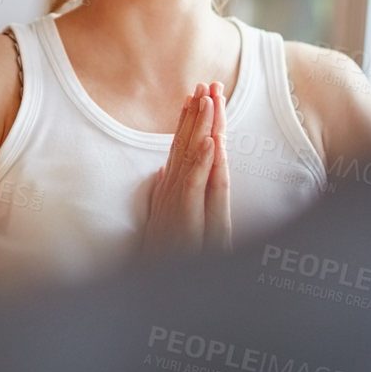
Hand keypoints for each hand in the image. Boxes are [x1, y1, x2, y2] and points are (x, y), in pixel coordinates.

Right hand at [142, 82, 231, 256]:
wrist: (159, 288)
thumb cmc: (163, 258)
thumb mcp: (164, 222)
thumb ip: (163, 195)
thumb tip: (162, 171)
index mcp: (171, 190)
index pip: (182, 148)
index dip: (189, 121)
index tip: (197, 95)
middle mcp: (173, 191)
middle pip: (186, 144)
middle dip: (197, 113)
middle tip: (206, 83)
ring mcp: (178, 202)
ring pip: (191, 157)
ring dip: (200, 127)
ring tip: (208, 99)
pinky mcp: (185, 217)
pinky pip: (194, 184)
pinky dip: (203, 161)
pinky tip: (212, 141)